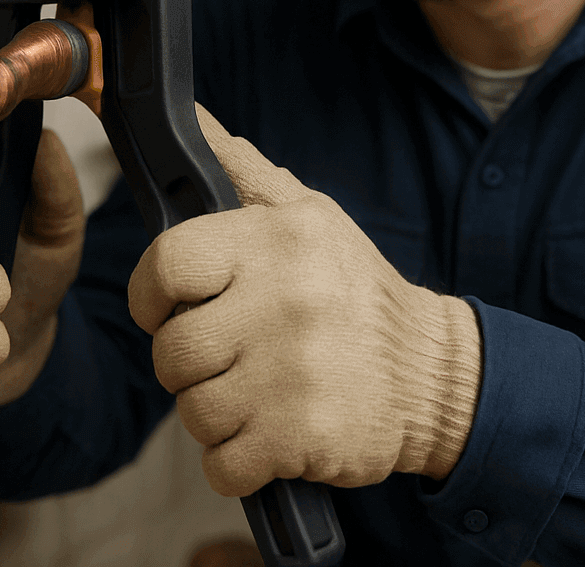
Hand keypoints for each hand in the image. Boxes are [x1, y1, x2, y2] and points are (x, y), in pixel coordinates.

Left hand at [128, 105, 482, 497]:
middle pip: (171, 350)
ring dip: (215, 413)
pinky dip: (236, 462)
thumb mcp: (310, 216)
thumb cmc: (355, 292)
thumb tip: (188, 119)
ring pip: (191, 412)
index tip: (166, 307)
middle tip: (228, 356)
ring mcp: (291, 374)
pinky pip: (221, 465)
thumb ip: (242, 173)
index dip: (151, 294)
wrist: (433, 374)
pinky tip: (269, 434)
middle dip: (189, 363)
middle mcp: (284, 302)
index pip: (168, 263)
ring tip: (257, 392)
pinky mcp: (300, 438)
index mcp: (278, 241)